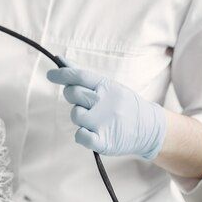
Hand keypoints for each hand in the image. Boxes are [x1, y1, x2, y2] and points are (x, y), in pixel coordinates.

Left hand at [47, 58, 165, 159]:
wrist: (151, 129)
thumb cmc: (123, 104)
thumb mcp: (109, 86)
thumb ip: (83, 75)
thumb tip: (60, 60)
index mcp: (107, 87)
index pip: (79, 76)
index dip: (62, 74)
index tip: (50, 74)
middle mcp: (105, 103)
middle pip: (73, 93)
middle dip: (71, 95)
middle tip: (83, 101)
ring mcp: (104, 123)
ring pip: (75, 115)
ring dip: (80, 116)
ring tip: (95, 118)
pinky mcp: (104, 141)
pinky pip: (80, 136)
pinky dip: (82, 134)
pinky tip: (91, 132)